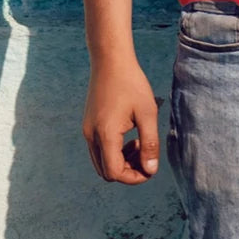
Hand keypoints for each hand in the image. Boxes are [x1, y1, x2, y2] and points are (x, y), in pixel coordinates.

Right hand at [82, 57, 161, 183]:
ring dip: (120, 161)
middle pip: (106, 172)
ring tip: (139, 143)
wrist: (110, 60)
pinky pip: (98, 149)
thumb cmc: (131, 83)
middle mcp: (91, 136)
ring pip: (101, 162)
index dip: (134, 177)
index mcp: (105, 134)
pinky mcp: (88, 124)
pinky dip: (113, 151)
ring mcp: (87, 130)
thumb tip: (151, 170)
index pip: (115, 173)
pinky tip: (129, 135)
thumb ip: (150, 143)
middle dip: (127, 171)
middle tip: (145, 155)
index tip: (150, 167)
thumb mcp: (147, 112)